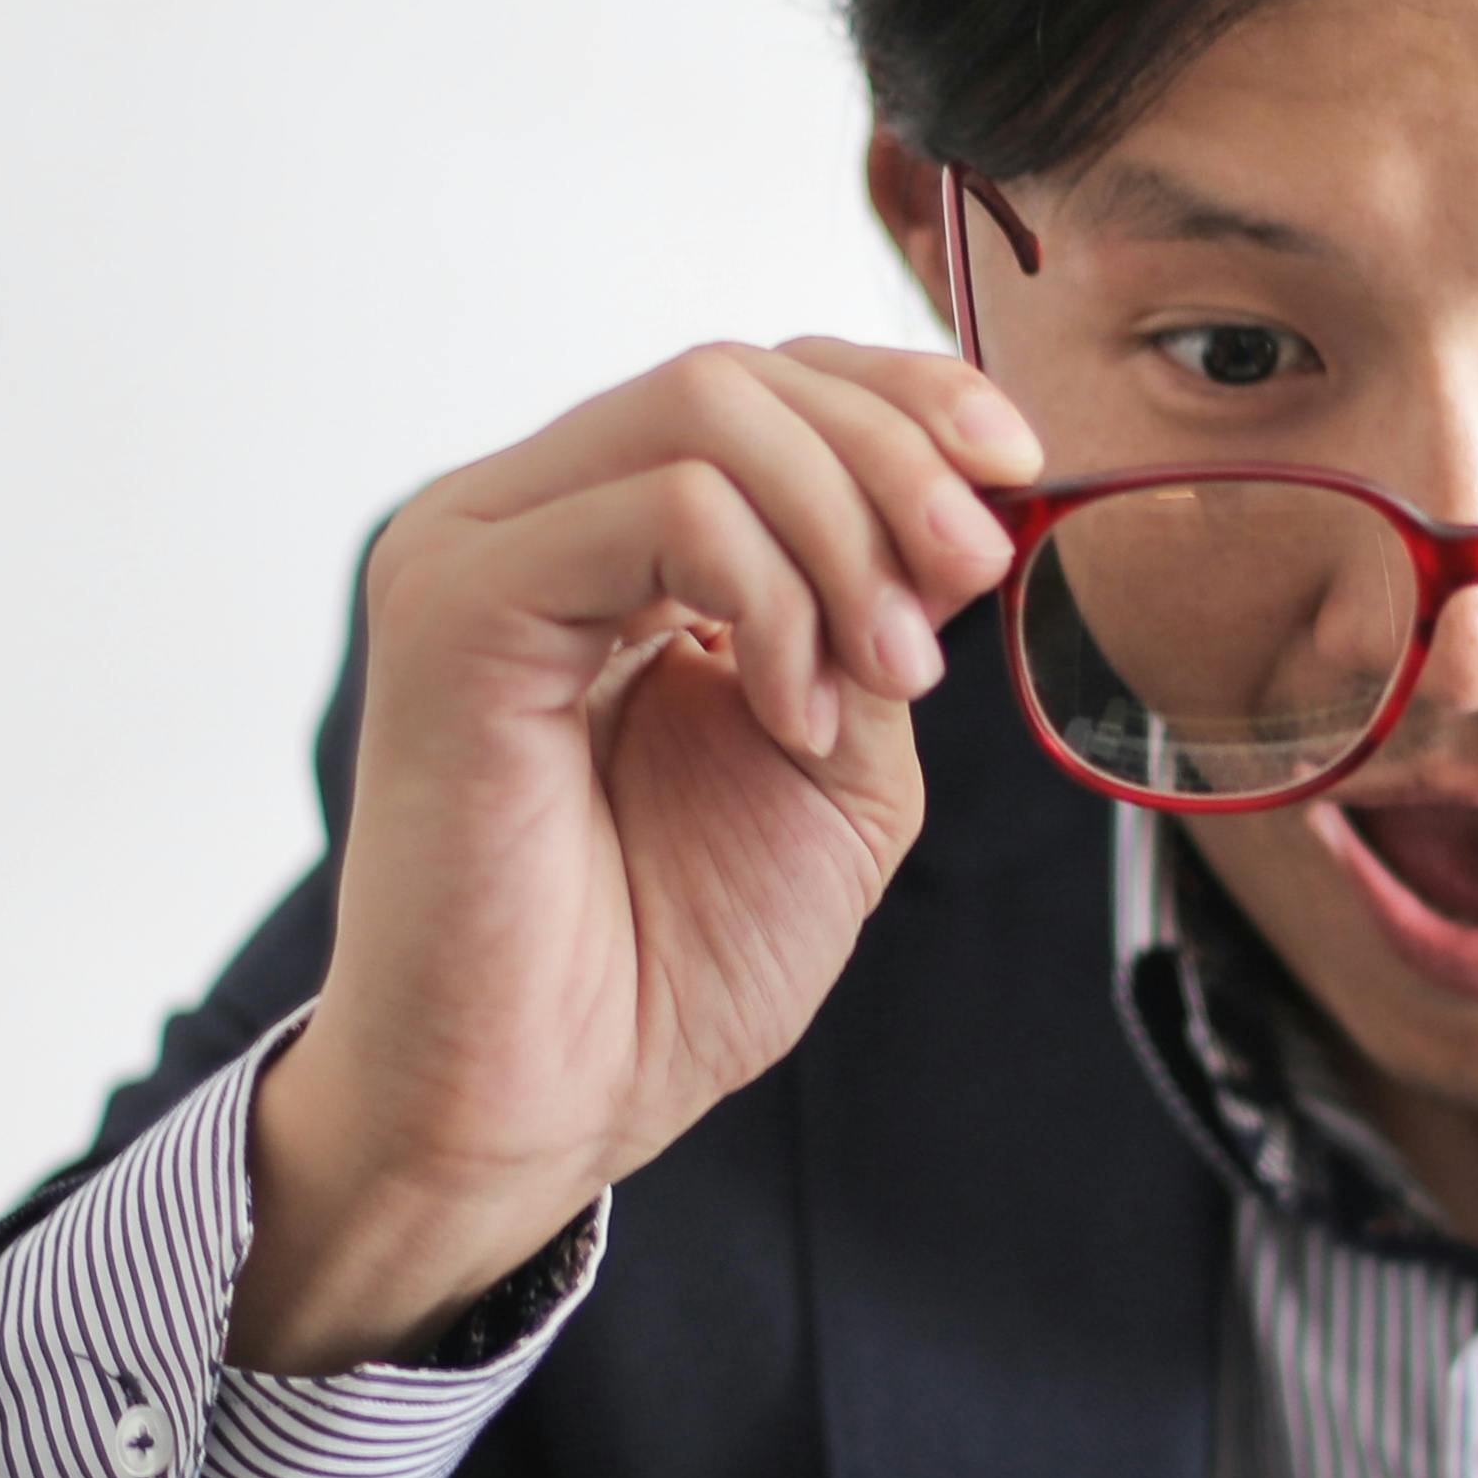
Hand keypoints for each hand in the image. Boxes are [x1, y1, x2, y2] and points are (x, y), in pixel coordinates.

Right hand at [238, 336, 1037, 1364]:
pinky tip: (793, 713)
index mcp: (606, 541)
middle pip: (740, 373)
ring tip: (888, 677)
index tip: (1022, 470)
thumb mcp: (840, 760)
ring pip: (705, 409)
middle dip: (896, 461)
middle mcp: (526, 518)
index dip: (904, 396)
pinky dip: (772, 595)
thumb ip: (880, 619)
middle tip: (971, 583)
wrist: (553, 1103)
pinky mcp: (455, 604)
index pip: (761, 381)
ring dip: (847, 533)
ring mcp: (477, 548)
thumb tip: (965, 503)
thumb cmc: (669, 959)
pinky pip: (662, 509)